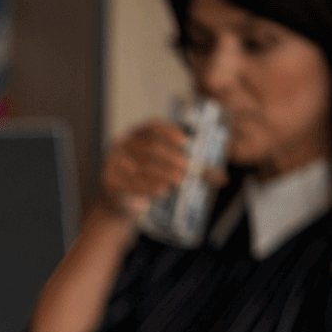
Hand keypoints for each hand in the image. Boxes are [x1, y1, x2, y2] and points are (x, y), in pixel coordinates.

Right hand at [99, 119, 218, 221]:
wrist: (119, 204)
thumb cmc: (146, 181)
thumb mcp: (164, 169)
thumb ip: (189, 169)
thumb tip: (223, 179)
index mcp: (134, 135)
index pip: (151, 127)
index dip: (169, 132)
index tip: (185, 142)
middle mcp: (120, 146)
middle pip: (149, 148)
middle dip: (171, 158)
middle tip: (186, 169)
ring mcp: (111, 164)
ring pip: (142, 167)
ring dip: (163, 174)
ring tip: (177, 181)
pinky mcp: (109, 183)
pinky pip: (132, 184)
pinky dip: (149, 188)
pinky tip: (162, 192)